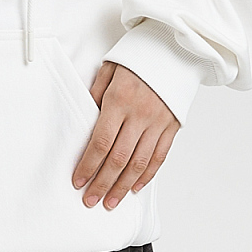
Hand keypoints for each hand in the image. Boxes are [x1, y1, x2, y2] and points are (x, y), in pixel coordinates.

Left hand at [72, 62, 179, 208]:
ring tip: (110, 202)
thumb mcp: (108, 69)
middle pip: (119, 159)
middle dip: (102, 183)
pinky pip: (159, 157)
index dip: (88, 165)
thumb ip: (95, 95)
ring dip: (123, 187)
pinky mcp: (173, 126)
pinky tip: (134, 188)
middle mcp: (140, 115)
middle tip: (90, 201)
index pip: (101, 142)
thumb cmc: (136, 58)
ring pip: (139, 164)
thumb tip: (85, 121)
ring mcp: (159, 122)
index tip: (78, 181)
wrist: (172, 48)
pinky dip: (147, 176)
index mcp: (120, 100)